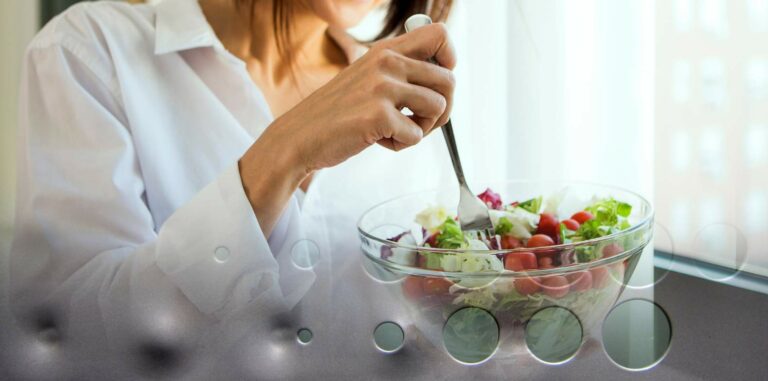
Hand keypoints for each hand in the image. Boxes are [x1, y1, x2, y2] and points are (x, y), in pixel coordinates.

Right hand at [240, 23, 455, 234]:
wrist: (299, 137)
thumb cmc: (337, 113)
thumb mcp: (367, 78)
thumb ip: (399, 71)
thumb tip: (445, 74)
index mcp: (386, 50)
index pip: (439, 34)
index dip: (449, 60)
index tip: (435, 85)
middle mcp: (386, 63)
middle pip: (449, 79)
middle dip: (442, 109)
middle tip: (419, 122)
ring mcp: (382, 88)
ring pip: (439, 108)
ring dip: (422, 129)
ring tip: (396, 131)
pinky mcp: (378, 115)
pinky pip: (416, 136)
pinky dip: (401, 145)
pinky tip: (378, 140)